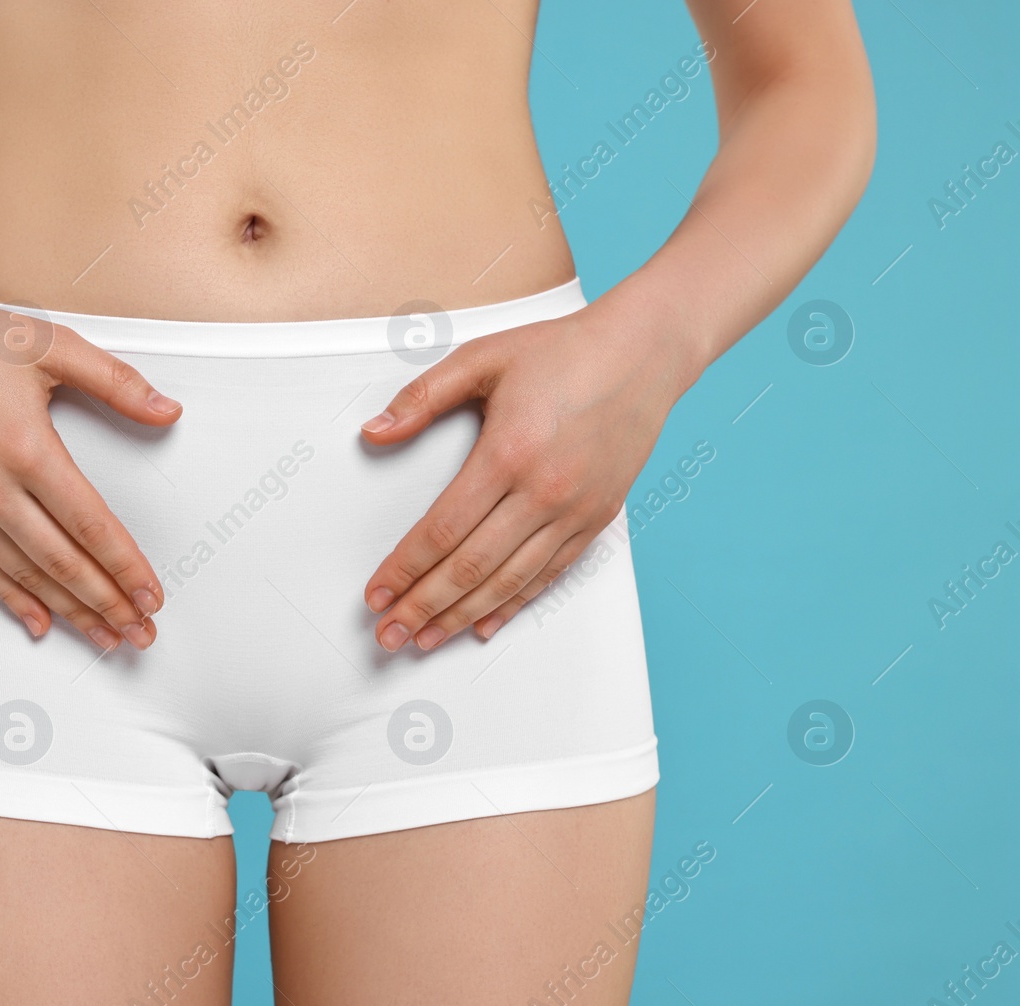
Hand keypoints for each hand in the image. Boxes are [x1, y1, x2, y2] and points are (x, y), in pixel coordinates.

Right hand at [0, 282, 181, 651]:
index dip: (125, 566)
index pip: (90, 524)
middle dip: (107, 603)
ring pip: (24, 573)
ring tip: (105, 636)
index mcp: (26, 447)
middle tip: (141, 633)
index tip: (151, 595)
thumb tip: (168, 411)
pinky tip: (40, 622)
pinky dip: (14, 598)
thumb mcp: (51, 345)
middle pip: (61, 561)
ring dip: (69, 610)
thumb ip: (116, 381)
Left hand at [359, 301, 684, 650]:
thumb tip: (374, 432)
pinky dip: (513, 605)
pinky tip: (483, 625)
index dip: (404, 569)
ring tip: (424, 640)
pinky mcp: (597, 519)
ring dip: (461, 616)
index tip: (376, 594)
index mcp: (508, 453)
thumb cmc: (562, 351)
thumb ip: (422, 398)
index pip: (441, 530)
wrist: (644, 353)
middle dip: (422, 607)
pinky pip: (548, 575)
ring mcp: (574, 510)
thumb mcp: (481, 358)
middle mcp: (544, 491)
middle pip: (470, 567)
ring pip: (508, 581)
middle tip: (387, 635)